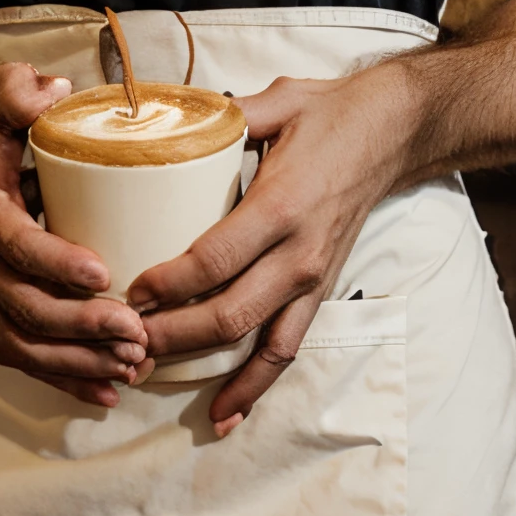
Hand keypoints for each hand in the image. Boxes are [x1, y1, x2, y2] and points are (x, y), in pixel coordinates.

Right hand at [0, 61, 150, 406]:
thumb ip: (22, 90)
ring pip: (18, 341)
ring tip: (131, 364)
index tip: (105, 275)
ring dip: (75, 361)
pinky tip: (105, 390)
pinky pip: (17, 352)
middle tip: (136, 331)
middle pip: (19, 304)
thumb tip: (54, 95)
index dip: (55, 263)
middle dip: (80, 326)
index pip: (12, 241)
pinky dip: (60, 377)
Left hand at [128, 67, 408, 434]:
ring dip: (201, 369)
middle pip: (227, 315)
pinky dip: (255, 386)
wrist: (394, 132)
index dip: (167, 285)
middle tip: (120, 339)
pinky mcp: (319, 292)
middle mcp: (298, 254)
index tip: (128, 290)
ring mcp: (312, 279)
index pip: (214, 261)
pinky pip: (286, 350)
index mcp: (282, 207)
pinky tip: (223, 414)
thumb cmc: (330, 113)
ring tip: (149, 376)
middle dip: (169, 336)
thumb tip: (164, 116)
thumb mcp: (274, 102)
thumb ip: (220, 114)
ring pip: (255, 344)